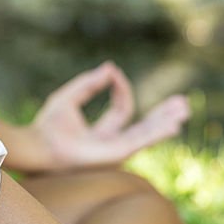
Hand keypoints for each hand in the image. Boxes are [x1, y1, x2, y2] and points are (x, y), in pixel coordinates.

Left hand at [31, 61, 189, 170]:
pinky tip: (173, 125)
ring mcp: (115, 152)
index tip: (113, 73)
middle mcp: (111, 145)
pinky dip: (158, 132)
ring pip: (146, 135)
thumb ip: (89, 84)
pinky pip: (141, 142)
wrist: (38, 145)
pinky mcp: (116, 155)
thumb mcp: (69, 97)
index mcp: (101, 134)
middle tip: (182, 104)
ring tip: (185, 111)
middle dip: (162, 115)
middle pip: (143, 128)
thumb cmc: (47, 126)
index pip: (121, 110)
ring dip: (166, 122)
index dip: (121, 89)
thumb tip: (110, 68)